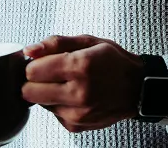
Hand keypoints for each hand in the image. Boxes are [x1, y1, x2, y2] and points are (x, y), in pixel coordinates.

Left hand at [22, 35, 144, 132]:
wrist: (138, 88)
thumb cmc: (114, 62)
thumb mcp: (89, 41)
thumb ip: (55, 43)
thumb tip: (29, 51)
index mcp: (81, 66)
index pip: (32, 71)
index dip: (35, 64)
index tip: (44, 62)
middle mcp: (79, 92)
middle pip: (29, 92)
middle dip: (35, 81)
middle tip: (50, 74)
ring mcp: (77, 112)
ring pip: (39, 104)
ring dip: (47, 93)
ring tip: (67, 84)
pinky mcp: (76, 125)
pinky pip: (52, 114)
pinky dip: (58, 104)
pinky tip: (74, 95)